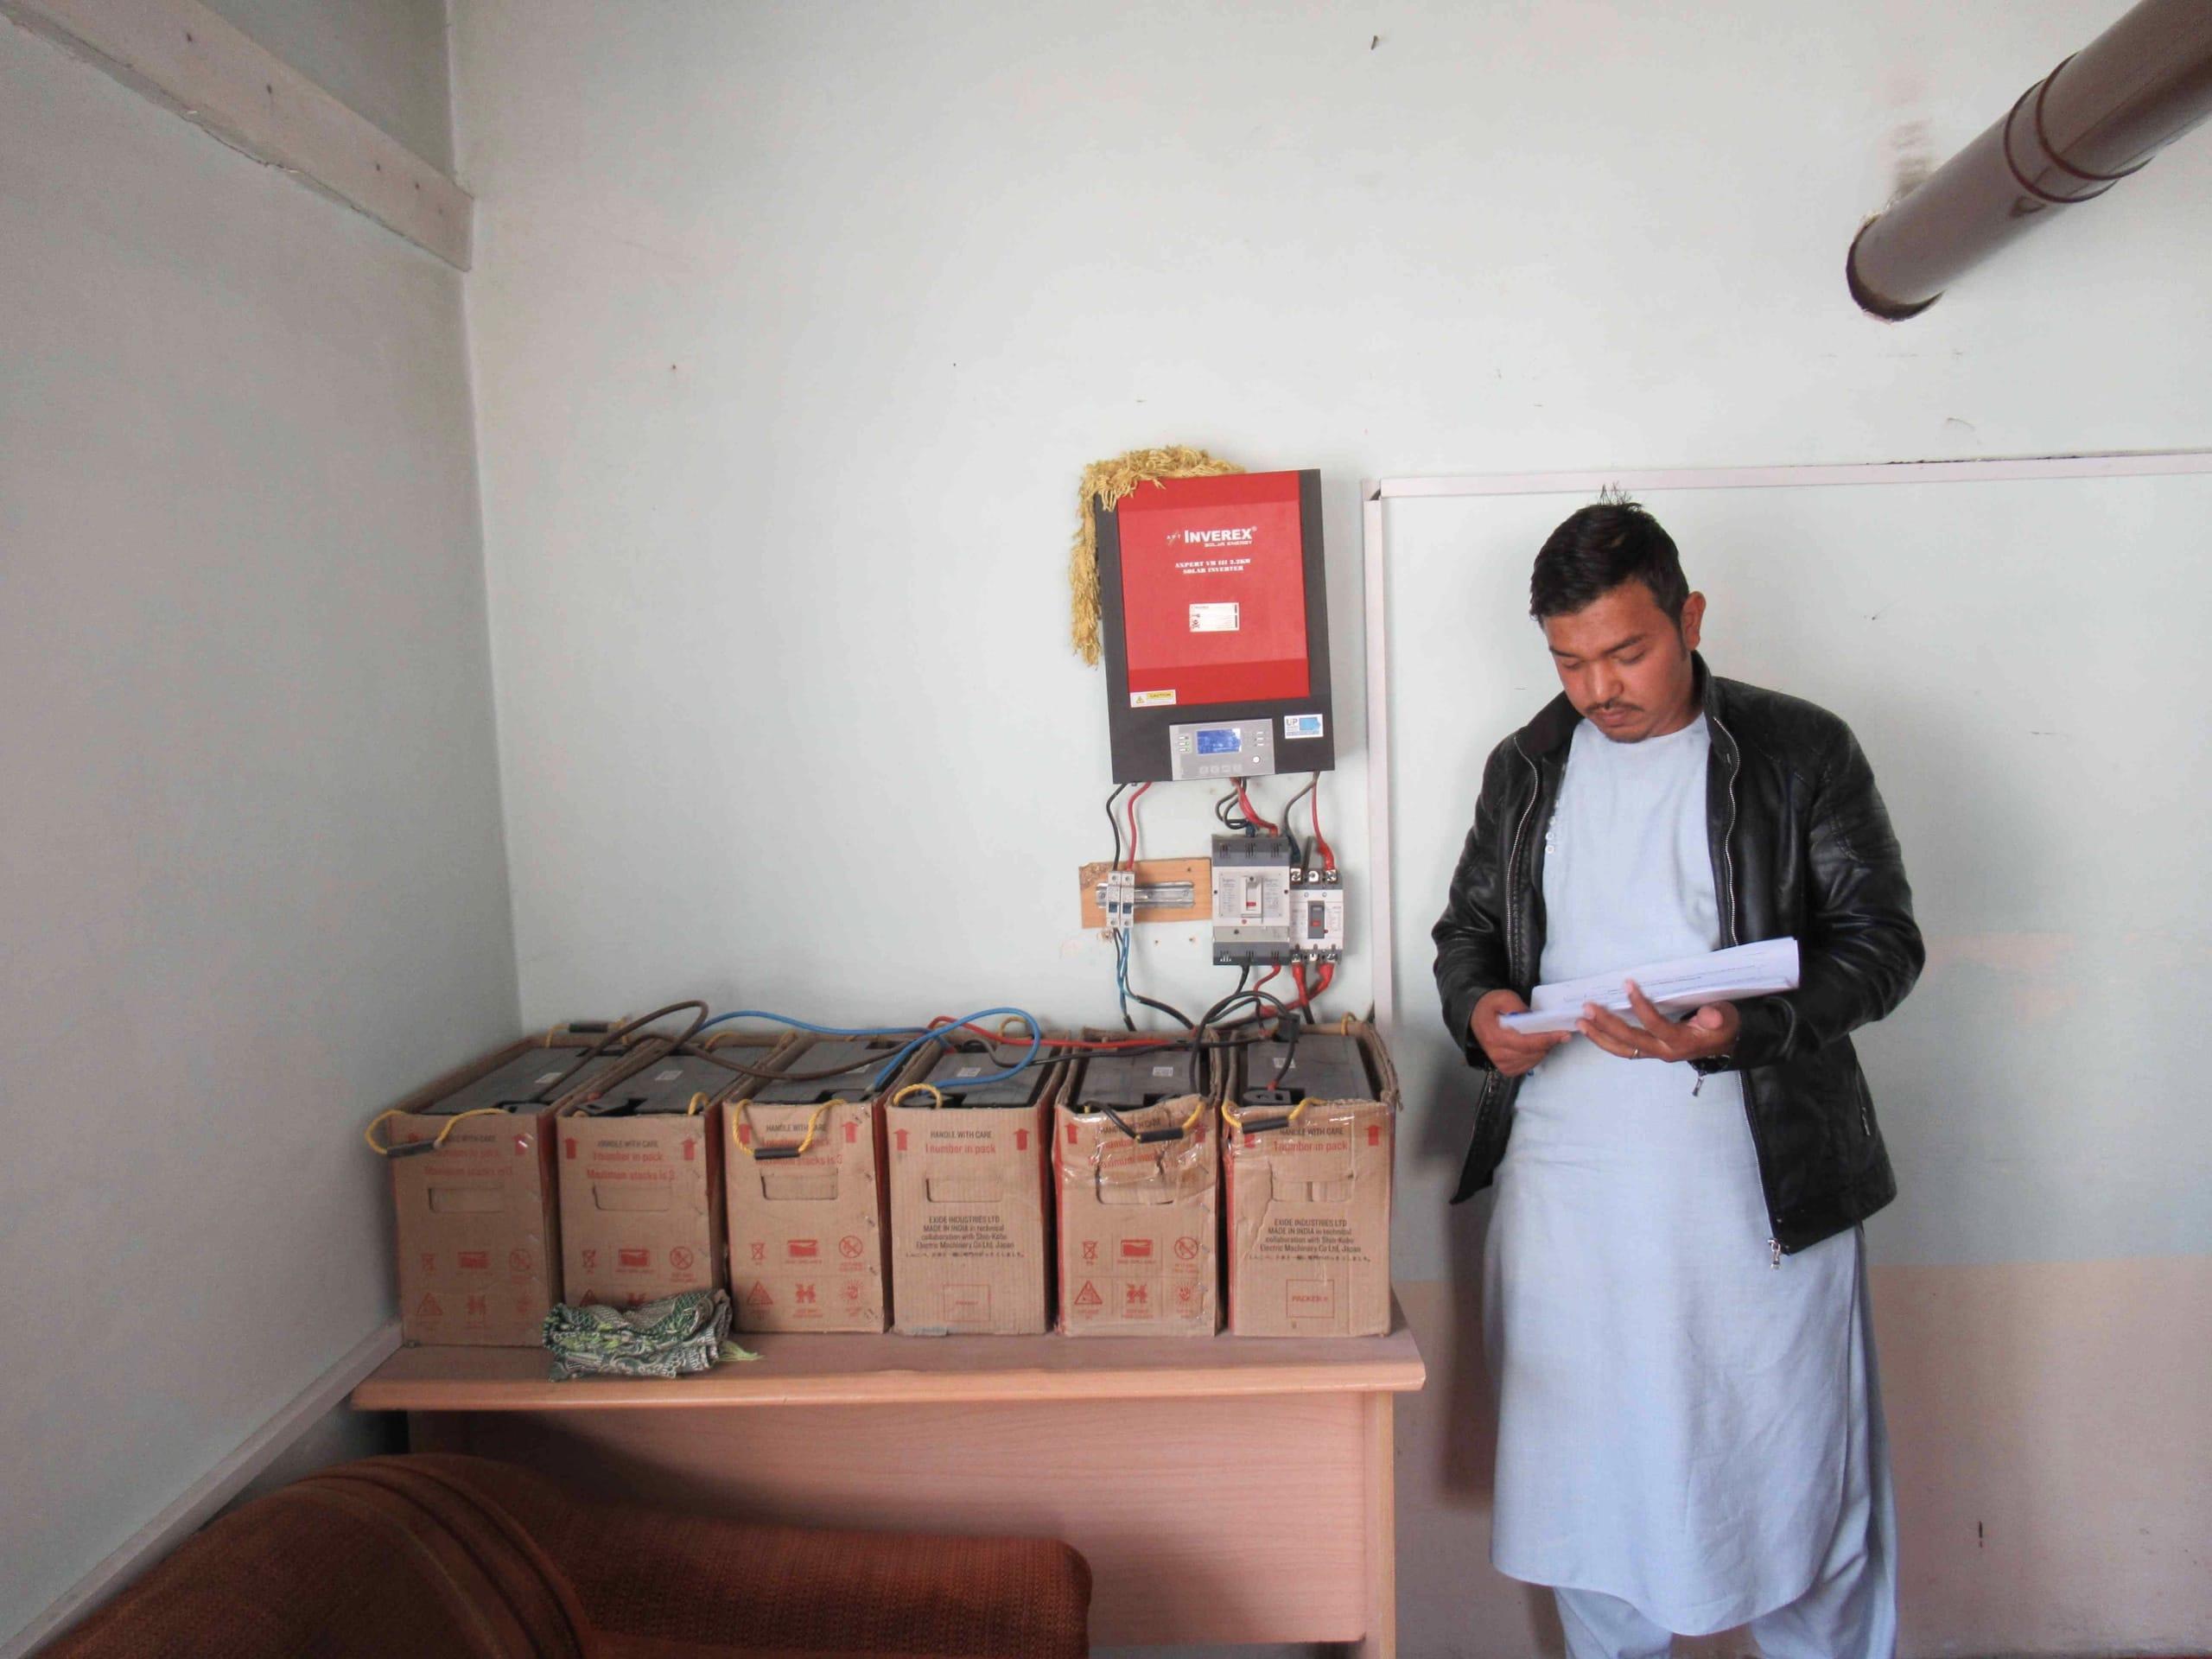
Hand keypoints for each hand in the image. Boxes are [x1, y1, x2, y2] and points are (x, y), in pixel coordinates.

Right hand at [1472, 988, 1571, 1077]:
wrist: (1475, 1017)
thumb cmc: (1490, 1007)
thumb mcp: (1502, 997)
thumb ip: (1516, 1005)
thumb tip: (1534, 1018)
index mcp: (1495, 1037)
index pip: (1526, 1043)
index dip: (1547, 1039)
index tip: (1563, 1034)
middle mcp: (1497, 1054)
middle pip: (1532, 1054)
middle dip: (1548, 1044)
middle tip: (1559, 1033)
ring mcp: (1501, 1064)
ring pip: (1532, 1061)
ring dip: (1543, 1050)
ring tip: (1547, 1038)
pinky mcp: (1505, 1068)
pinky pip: (1527, 1067)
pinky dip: (1536, 1057)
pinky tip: (1537, 1047)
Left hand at [1577, 981, 1738, 1063]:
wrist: (1724, 1043)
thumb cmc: (1723, 1026)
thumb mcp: (1726, 1017)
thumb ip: (1717, 1016)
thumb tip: (1710, 1015)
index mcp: (1681, 1042)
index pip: (1656, 1025)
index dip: (1641, 1006)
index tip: (1628, 984)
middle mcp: (1664, 1052)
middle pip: (1630, 1041)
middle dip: (1607, 1025)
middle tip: (1588, 1008)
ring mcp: (1654, 1053)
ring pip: (1622, 1049)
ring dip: (1600, 1037)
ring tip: (1580, 1022)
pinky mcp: (1649, 1050)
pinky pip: (1624, 1048)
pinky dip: (1606, 1040)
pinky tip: (1592, 1029)